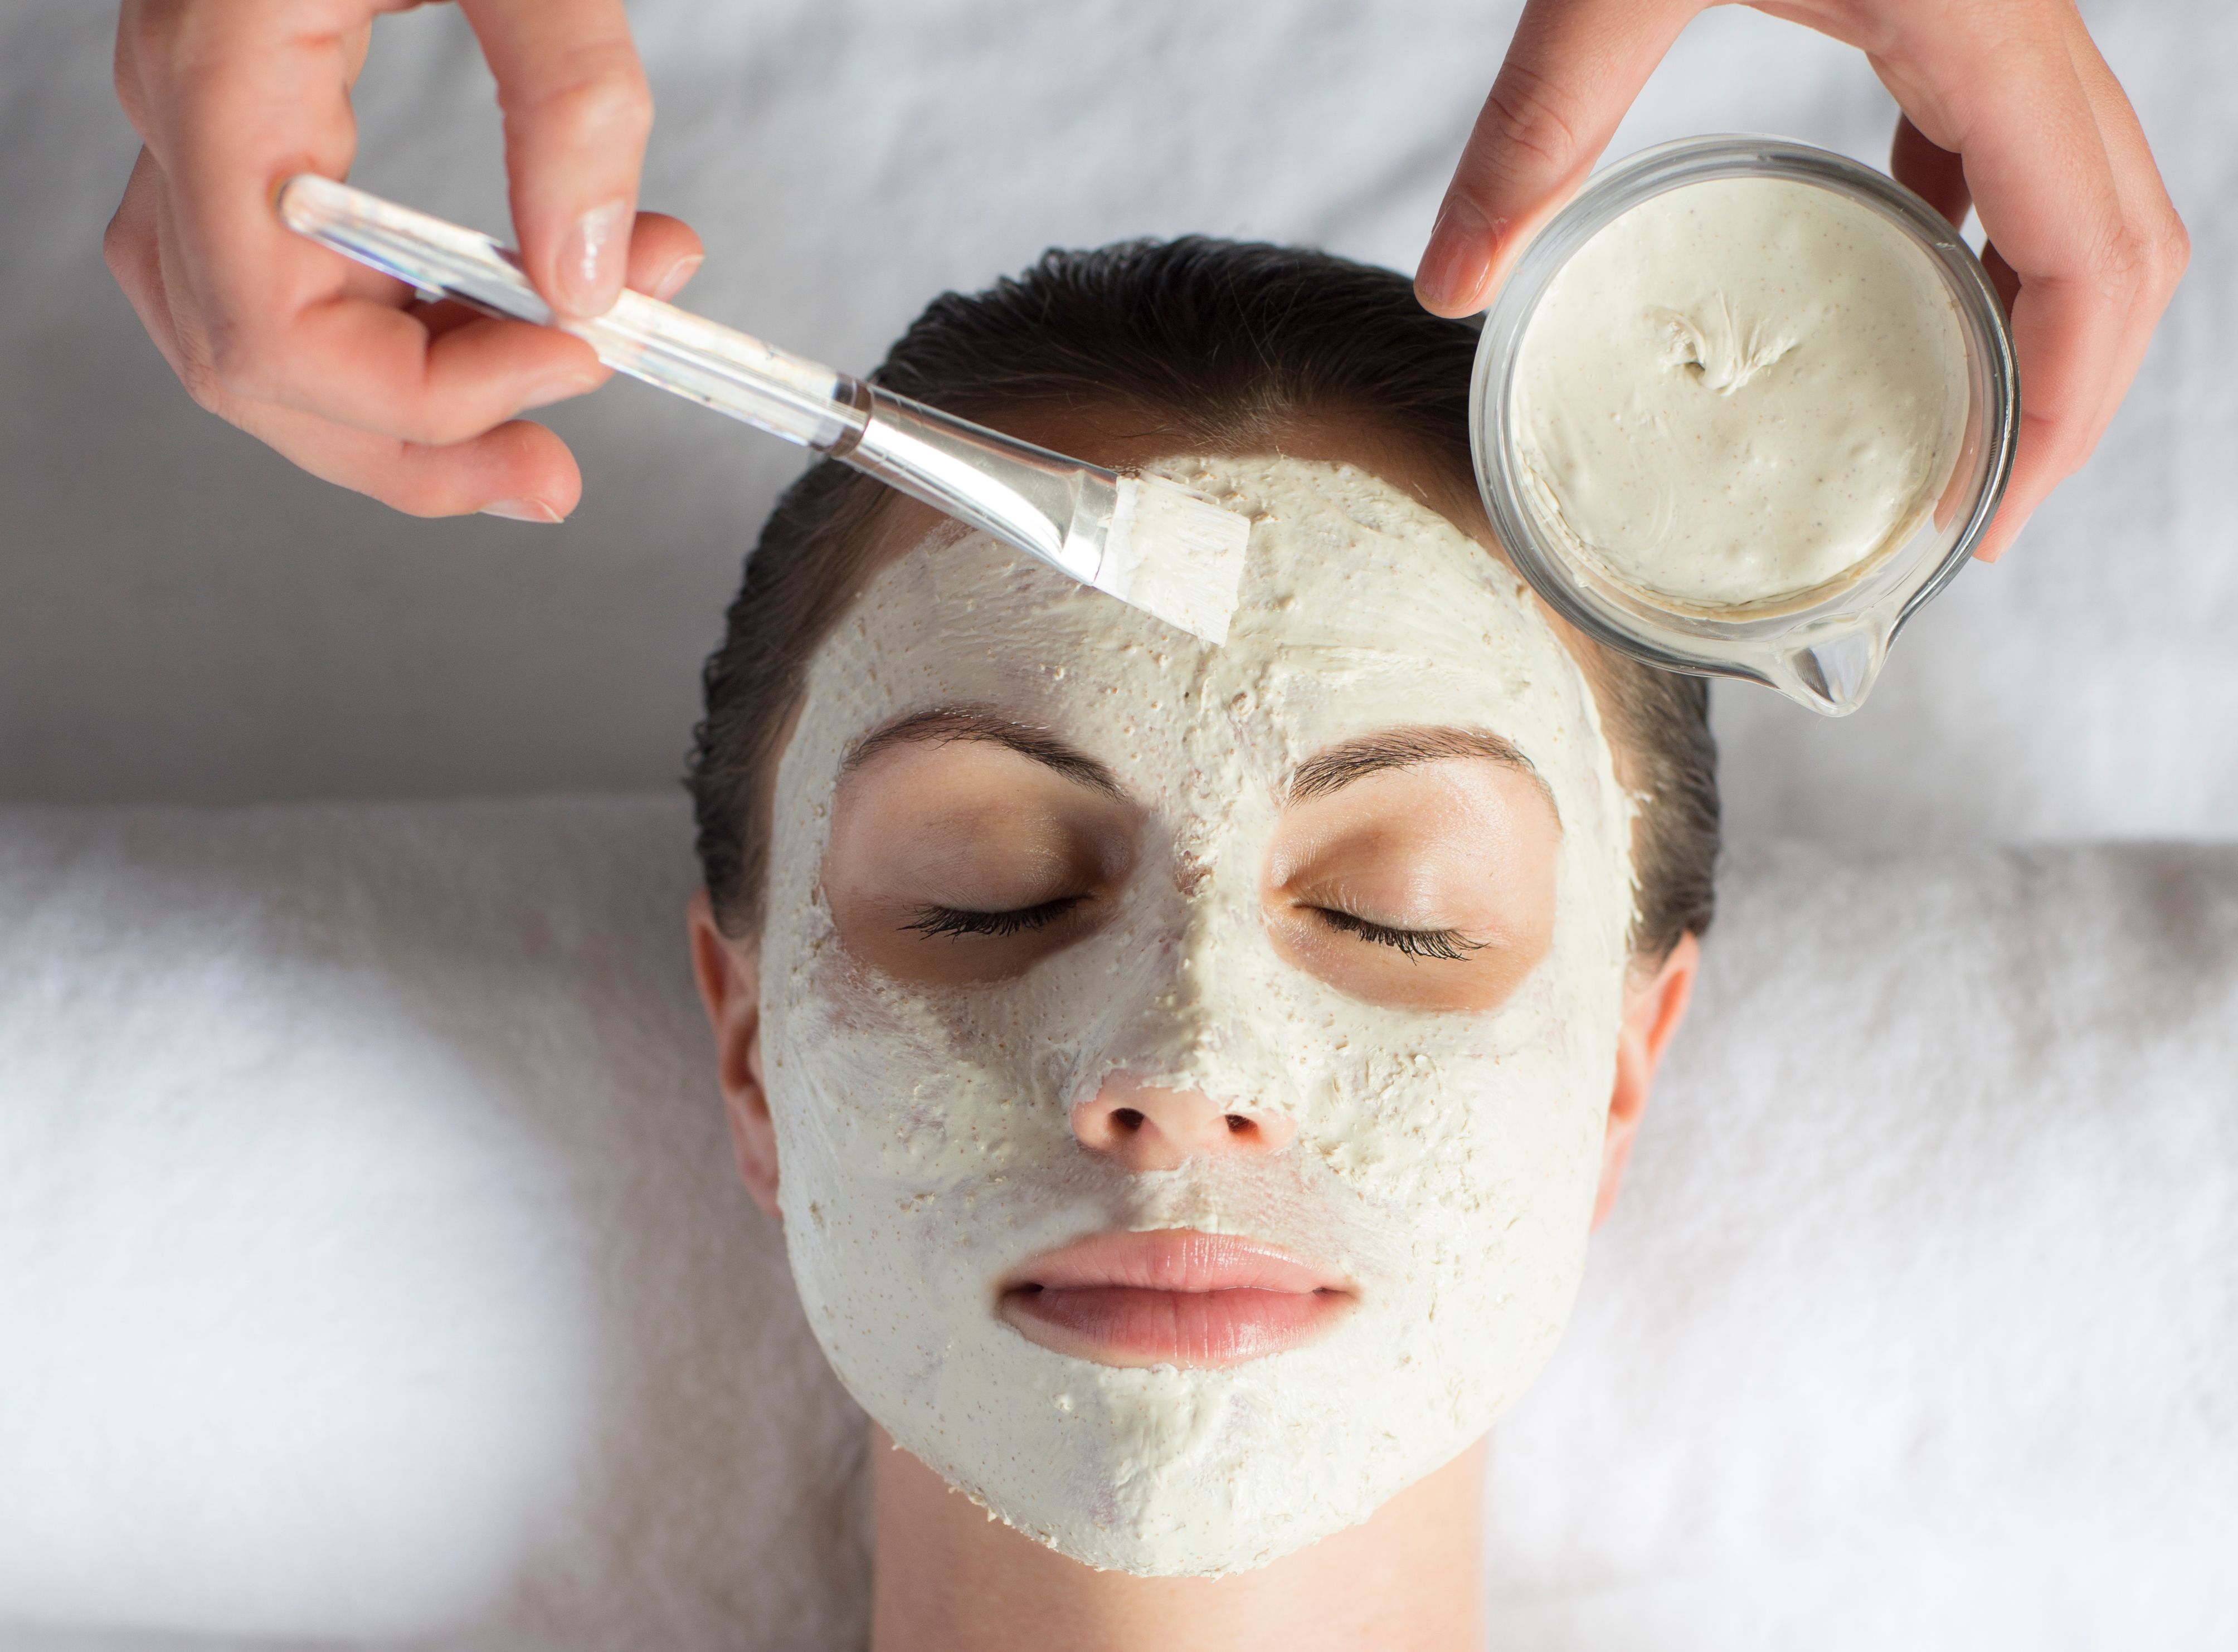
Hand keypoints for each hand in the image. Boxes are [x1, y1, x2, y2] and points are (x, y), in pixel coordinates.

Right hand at [106, 0, 703, 520]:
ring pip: (254, 349)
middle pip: (256, 372)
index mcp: (225, 76)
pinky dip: (387, 342)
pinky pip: (279, 286)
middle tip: (554, 480)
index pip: (279, 331)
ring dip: (402, 417)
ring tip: (537, 439)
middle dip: (416, 449)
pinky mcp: (241, 130)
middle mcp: (183, 118)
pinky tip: (484, 339)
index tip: (577, 356)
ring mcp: (198, 131)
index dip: (430, 395)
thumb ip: (573, 97)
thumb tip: (595, 278)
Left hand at [1417, 0, 2187, 560]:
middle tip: (1978, 516)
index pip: (2094, 251)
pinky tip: (1909, 264)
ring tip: (1957, 431)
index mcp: (1983, 21)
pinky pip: (2007, 123)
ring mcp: (2002, 1)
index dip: (2070, 406)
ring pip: (2087, 183)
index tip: (1989, 524)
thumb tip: (1449, 287)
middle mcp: (2025, 16)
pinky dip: (1980, 214)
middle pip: (2124, 237)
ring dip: (2041, 312)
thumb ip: (1533, 130)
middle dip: (2073, 390)